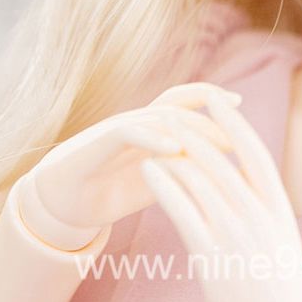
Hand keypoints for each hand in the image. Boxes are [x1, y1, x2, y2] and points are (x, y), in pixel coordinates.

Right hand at [15, 83, 241, 248]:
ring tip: (218, 144)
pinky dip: (152, 138)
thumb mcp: (155, 182)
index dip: (211, 98)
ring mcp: (115, 130)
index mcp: (149, 128)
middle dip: (210, 114)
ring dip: (189, 128)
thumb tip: (222, 170)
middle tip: (238, 133)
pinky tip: (174, 149)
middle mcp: (134, 122)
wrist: (61, 203)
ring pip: (156, 116)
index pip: (183, 101)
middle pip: (176, 104)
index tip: (241, 107)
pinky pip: (127, 132)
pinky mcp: (96, 144)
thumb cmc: (110, 192)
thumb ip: (182, 171)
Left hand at [140, 90, 301, 301]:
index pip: (256, 156)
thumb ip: (266, 206)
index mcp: (279, 211)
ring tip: (154, 138)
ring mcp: (236, 238)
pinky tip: (149, 170)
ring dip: (175, 156)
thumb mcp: (281, 239)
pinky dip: (166, 187)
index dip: (235, 125)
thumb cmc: (274, 284)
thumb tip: (251, 175)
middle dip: (195, 134)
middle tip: (173, 113)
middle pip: (223, 164)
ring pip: (201, 184)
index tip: (217, 101)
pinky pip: (184, 213)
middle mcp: (260, 219)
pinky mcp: (212, 257)